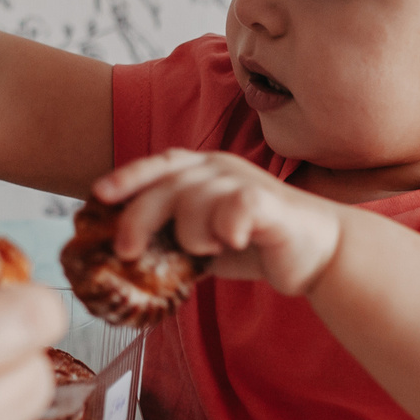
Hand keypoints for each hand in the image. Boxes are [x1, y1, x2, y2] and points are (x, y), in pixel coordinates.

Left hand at [93, 148, 344, 295]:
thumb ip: (171, 236)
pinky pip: (237, 206)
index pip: (159, 165)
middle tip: (126, 250)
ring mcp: (246, 182)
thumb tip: (124, 254)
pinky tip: (231, 241)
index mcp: (204, 171)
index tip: (100, 195)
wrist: (319, 252)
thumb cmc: (258, 243)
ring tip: (208, 250)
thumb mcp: (204, 237)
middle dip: (140, 216)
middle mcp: (221, 169)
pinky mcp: (270, 203)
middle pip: (168, 183)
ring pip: (195, 199)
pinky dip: (226, 225)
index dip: (128, 177)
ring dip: (191, 233)